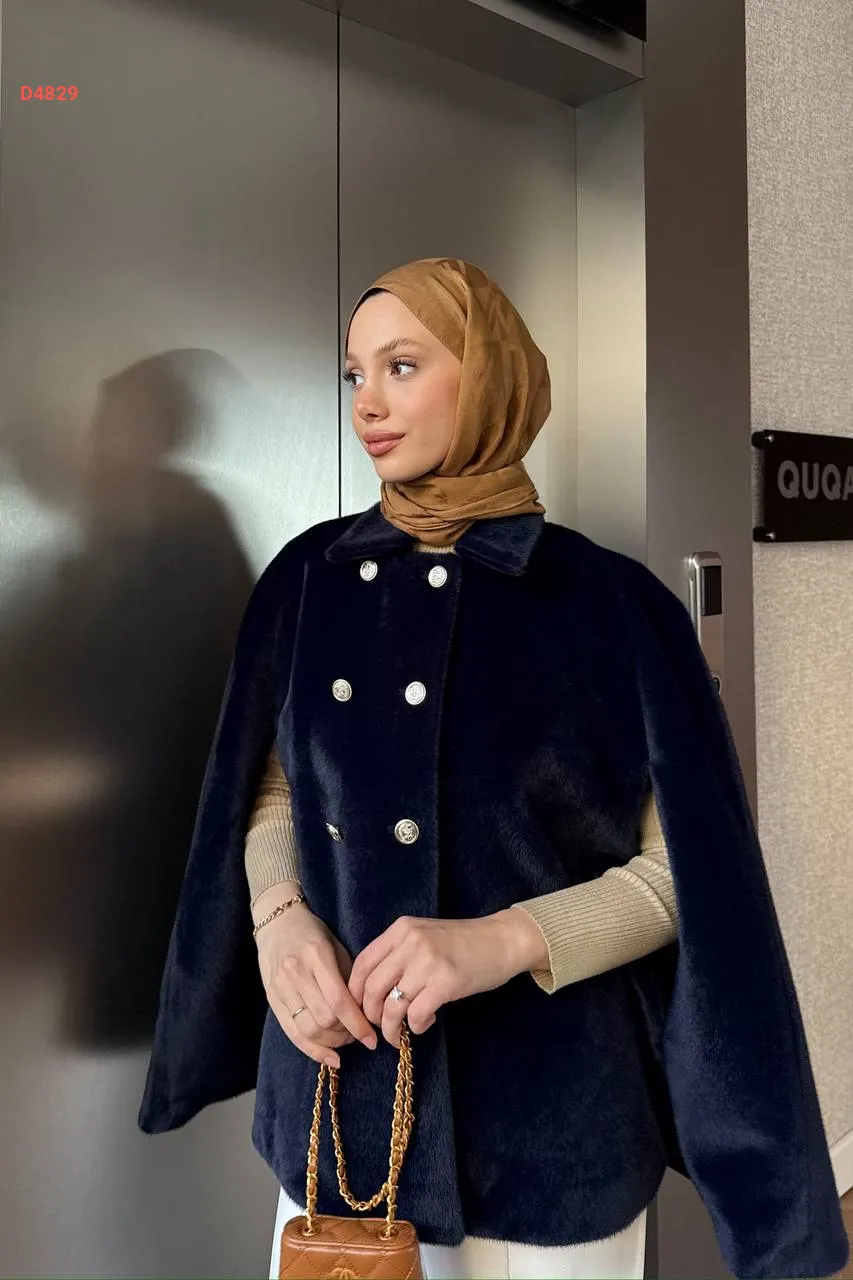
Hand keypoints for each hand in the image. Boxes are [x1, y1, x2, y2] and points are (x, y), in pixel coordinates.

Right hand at [252, 882, 377, 1066]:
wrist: (278, 923)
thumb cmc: (314, 935)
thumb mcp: (337, 948)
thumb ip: (350, 980)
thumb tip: (367, 1014)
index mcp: (317, 956)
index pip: (339, 1001)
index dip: (357, 1025)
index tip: (373, 1039)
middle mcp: (295, 972)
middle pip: (324, 1019)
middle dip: (346, 1034)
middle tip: (359, 1035)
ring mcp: (280, 987)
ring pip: (309, 1029)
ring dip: (332, 1042)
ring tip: (345, 1039)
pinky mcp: (272, 998)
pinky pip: (292, 1033)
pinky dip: (313, 1050)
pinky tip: (330, 1058)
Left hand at [348, 907, 548, 1047]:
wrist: (502, 940)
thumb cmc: (462, 943)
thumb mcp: (423, 936)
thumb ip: (398, 954)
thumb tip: (370, 992)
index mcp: (401, 929)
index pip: (362, 964)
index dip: (354, 994)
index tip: (359, 1011)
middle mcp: (410, 942)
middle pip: (371, 988)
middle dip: (370, 1016)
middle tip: (380, 1028)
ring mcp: (428, 962)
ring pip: (392, 1006)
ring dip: (391, 1029)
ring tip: (399, 1035)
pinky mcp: (446, 982)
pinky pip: (417, 1014)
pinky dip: (416, 1027)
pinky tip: (425, 1024)